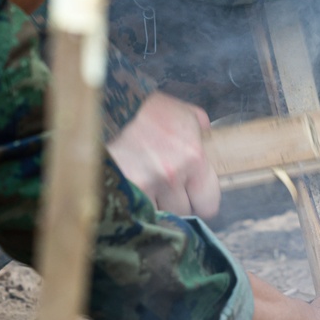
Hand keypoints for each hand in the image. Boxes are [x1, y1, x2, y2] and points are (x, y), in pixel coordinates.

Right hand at [107, 92, 220, 218]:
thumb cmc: (148, 109)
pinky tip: (131, 192)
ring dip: (154, 206)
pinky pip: (135, 210)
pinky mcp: (122, 187)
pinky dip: (135, 205)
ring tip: (146, 189)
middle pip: (182, 213)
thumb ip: (201, 129)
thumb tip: (208, 137)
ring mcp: (144, 184)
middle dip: (176, 204)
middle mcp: (171, 176)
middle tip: (167, 191)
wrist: (111, 104)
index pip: (208, 205)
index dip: (200, 203)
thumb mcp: (184, 113)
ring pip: (158, 215)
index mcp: (194, 158)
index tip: (193, 197)